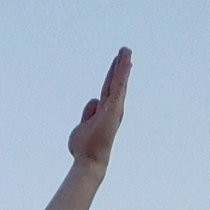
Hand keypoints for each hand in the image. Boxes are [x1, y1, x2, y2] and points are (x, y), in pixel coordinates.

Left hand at [67, 48, 131, 168]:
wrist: (89, 159)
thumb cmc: (85, 147)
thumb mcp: (83, 125)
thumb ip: (88, 112)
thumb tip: (94, 100)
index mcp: (105, 112)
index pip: (108, 89)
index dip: (112, 75)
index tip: (117, 63)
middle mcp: (113, 109)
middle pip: (115, 82)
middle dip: (120, 66)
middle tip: (125, 51)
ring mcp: (115, 107)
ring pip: (119, 81)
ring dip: (123, 65)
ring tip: (126, 50)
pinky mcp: (114, 107)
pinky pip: (119, 85)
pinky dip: (122, 72)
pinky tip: (125, 61)